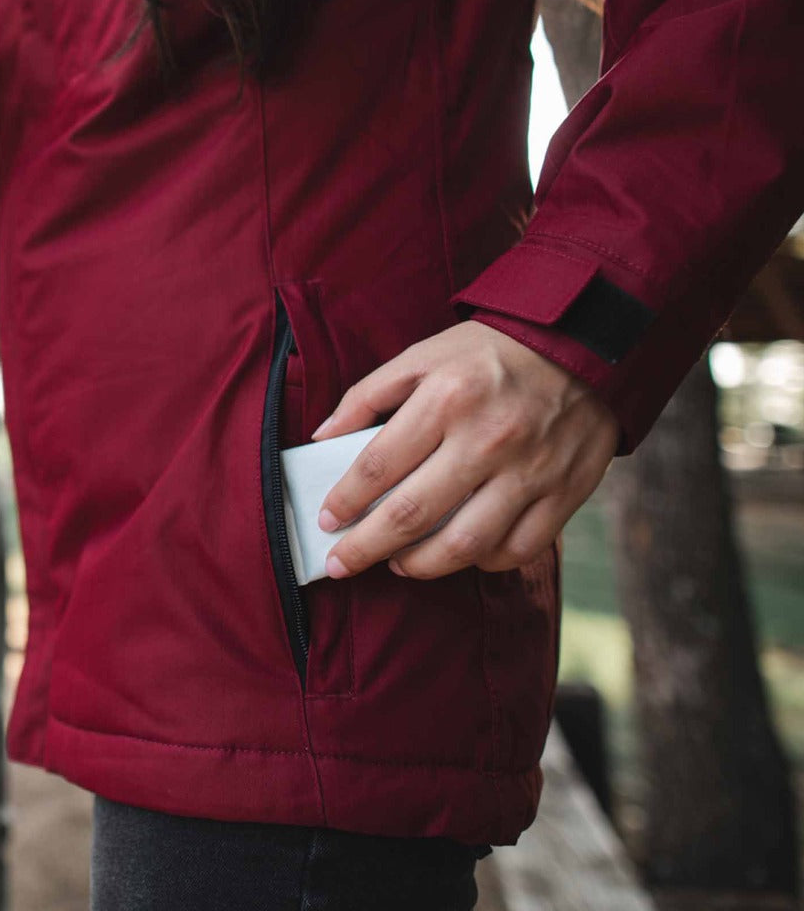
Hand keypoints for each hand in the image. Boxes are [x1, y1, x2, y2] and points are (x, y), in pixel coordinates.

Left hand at [316, 321, 618, 579]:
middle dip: (366, 546)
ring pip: (464, 545)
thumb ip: (369, 395)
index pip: (377, 465)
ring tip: (396, 563)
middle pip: (412, 514)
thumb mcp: (424, 355)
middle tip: (341, 562)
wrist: (589, 345)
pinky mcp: (565, 493)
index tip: (327, 519)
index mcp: (446, 397)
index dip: (345, 500)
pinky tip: (459, 553)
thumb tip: (322, 437)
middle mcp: (487, 438)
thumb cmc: (493, 352)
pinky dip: (482, 562)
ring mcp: (530, 471)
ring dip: (420, 564)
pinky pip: (516, 549)